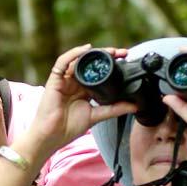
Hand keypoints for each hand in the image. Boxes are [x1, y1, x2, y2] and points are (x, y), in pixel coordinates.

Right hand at [23, 44, 137, 162]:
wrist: (52, 136)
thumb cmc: (69, 127)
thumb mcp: (97, 116)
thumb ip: (114, 109)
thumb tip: (135, 106)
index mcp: (84, 90)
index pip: (98, 72)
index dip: (111, 65)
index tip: (126, 60)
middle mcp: (74, 82)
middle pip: (90, 63)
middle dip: (106, 56)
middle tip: (121, 53)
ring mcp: (64, 79)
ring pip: (78, 59)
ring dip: (94, 53)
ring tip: (109, 52)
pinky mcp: (55, 79)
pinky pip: (63, 62)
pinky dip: (74, 54)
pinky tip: (86, 50)